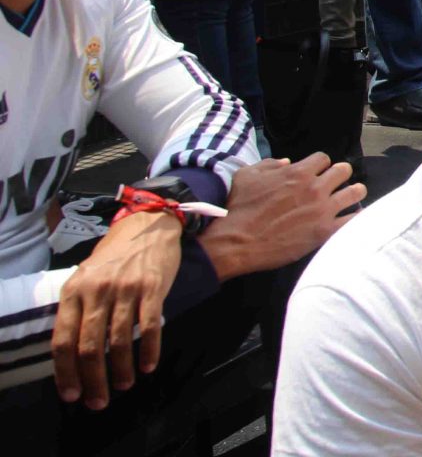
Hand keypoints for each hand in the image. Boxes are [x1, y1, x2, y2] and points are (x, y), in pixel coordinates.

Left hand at [52, 211, 181, 408]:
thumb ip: (79, 309)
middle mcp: (96, 292)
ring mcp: (125, 289)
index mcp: (74, 291)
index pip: (63, 340)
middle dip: (93, 380)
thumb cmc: (114, 257)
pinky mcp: (152, 288)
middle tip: (98, 402)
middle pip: (89, 346)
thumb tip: (74, 352)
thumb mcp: (86, 278)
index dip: (65, 372)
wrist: (146, 226)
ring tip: (124, 386)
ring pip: (119, 341)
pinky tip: (148, 366)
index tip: (71, 395)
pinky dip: (149, 351)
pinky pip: (149, 327)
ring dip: (120, 370)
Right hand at [199, 154, 365, 281]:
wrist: (236, 242)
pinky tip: (355, 216)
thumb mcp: (246, 175)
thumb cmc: (238, 208)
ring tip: (354, 195)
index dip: (320, 165)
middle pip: (343, 171)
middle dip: (340, 175)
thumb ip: (269, 164)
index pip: (324, 159)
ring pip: (355, 191)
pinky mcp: (325, 231)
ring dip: (355, 192)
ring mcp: (322, 209)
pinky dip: (357, 216)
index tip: (317, 173)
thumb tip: (287, 162)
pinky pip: (354, 220)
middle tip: (337, 183)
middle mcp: (315, 187)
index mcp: (298, 172)